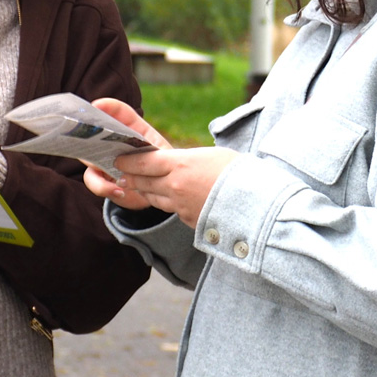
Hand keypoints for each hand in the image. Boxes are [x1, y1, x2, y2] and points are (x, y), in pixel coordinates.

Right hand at [82, 98, 173, 210]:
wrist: (161, 194)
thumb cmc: (163, 169)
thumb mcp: (163, 158)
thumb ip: (149, 155)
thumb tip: (125, 160)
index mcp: (133, 129)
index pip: (119, 112)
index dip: (107, 106)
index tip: (96, 106)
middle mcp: (115, 142)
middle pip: (95, 131)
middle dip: (88, 133)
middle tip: (85, 136)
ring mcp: (105, 160)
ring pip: (88, 157)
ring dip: (95, 165)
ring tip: (115, 177)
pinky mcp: (103, 180)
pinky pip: (94, 181)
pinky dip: (103, 187)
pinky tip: (119, 191)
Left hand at [114, 146, 238, 228]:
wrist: (257, 204)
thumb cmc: (239, 172)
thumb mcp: (212, 155)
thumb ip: (188, 159)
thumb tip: (179, 162)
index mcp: (179, 164)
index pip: (143, 163)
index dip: (128, 161)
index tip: (119, 159)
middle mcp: (174, 186)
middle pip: (143, 181)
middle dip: (131, 176)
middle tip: (122, 172)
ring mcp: (180, 206)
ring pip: (153, 197)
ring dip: (145, 190)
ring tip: (138, 184)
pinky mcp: (188, 221)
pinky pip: (171, 210)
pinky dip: (166, 203)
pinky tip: (168, 198)